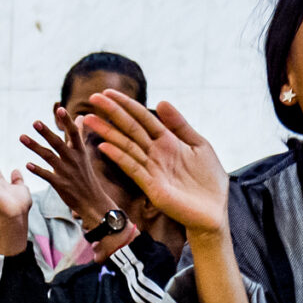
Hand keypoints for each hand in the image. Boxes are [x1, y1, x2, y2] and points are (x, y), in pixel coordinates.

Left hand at [17, 105, 123, 228]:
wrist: (92, 201)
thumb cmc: (85, 175)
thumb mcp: (83, 154)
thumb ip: (79, 134)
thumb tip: (80, 116)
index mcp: (80, 151)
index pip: (74, 133)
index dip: (67, 121)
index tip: (59, 109)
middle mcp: (74, 159)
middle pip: (58, 143)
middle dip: (46, 132)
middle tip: (34, 122)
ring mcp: (67, 172)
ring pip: (49, 157)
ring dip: (35, 147)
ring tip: (21, 137)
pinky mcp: (61, 185)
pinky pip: (47, 176)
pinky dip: (37, 170)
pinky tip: (27, 165)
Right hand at [82, 91, 229, 238]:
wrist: (214, 210)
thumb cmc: (209, 180)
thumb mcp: (198, 145)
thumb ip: (179, 124)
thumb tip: (161, 101)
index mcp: (168, 141)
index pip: (143, 118)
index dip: (126, 105)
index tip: (108, 93)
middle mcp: (156, 153)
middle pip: (130, 128)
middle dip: (111, 113)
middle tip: (93, 99)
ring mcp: (151, 169)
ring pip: (126, 146)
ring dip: (107, 132)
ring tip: (88, 119)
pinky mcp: (151, 186)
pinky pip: (132, 168)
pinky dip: (118, 156)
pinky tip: (104, 146)